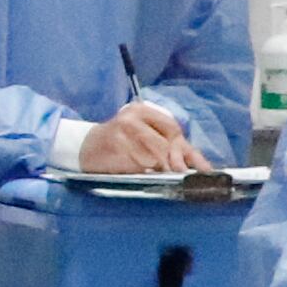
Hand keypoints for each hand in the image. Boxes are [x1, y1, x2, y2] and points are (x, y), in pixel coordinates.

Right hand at [80, 100, 200, 173]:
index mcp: (142, 110)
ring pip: (153, 156)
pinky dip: (144, 172)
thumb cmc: (119, 144)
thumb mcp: (144, 137)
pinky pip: (138, 165)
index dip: (186, 150)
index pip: (172, 128)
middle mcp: (132, 118)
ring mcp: (122, 132)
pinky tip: (140, 173)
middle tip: (180, 175)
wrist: (84, 148)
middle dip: (174, 162)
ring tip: (158, 174)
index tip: (201, 169)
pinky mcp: (114, 147)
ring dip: (158, 169)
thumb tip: (199, 165)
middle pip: (165, 143)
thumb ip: (170, 147)